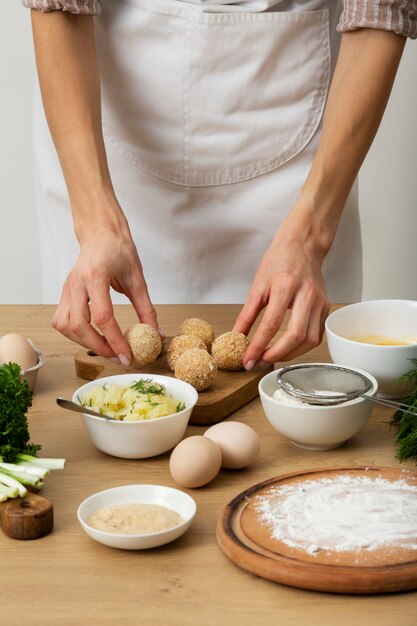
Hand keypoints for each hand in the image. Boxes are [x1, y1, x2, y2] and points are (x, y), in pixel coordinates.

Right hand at [52, 225, 157, 362]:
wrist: (101, 232)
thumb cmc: (119, 250)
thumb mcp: (138, 279)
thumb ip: (146, 308)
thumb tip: (155, 334)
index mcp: (96, 276)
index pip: (103, 317)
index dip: (115, 340)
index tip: (127, 355)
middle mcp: (76, 283)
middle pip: (79, 326)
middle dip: (98, 346)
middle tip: (117, 356)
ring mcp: (67, 288)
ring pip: (65, 326)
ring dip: (83, 342)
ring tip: (105, 348)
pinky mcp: (64, 292)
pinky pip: (61, 320)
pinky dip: (74, 333)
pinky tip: (90, 335)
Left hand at [233, 228, 329, 367]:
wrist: (302, 247)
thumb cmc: (279, 262)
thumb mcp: (258, 286)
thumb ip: (247, 314)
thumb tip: (235, 337)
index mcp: (286, 286)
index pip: (272, 324)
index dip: (259, 346)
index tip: (248, 359)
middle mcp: (306, 295)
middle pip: (295, 335)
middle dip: (276, 354)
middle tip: (260, 362)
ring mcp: (319, 302)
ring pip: (310, 340)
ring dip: (290, 354)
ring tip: (273, 357)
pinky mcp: (326, 308)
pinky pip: (317, 335)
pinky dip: (302, 347)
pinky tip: (288, 348)